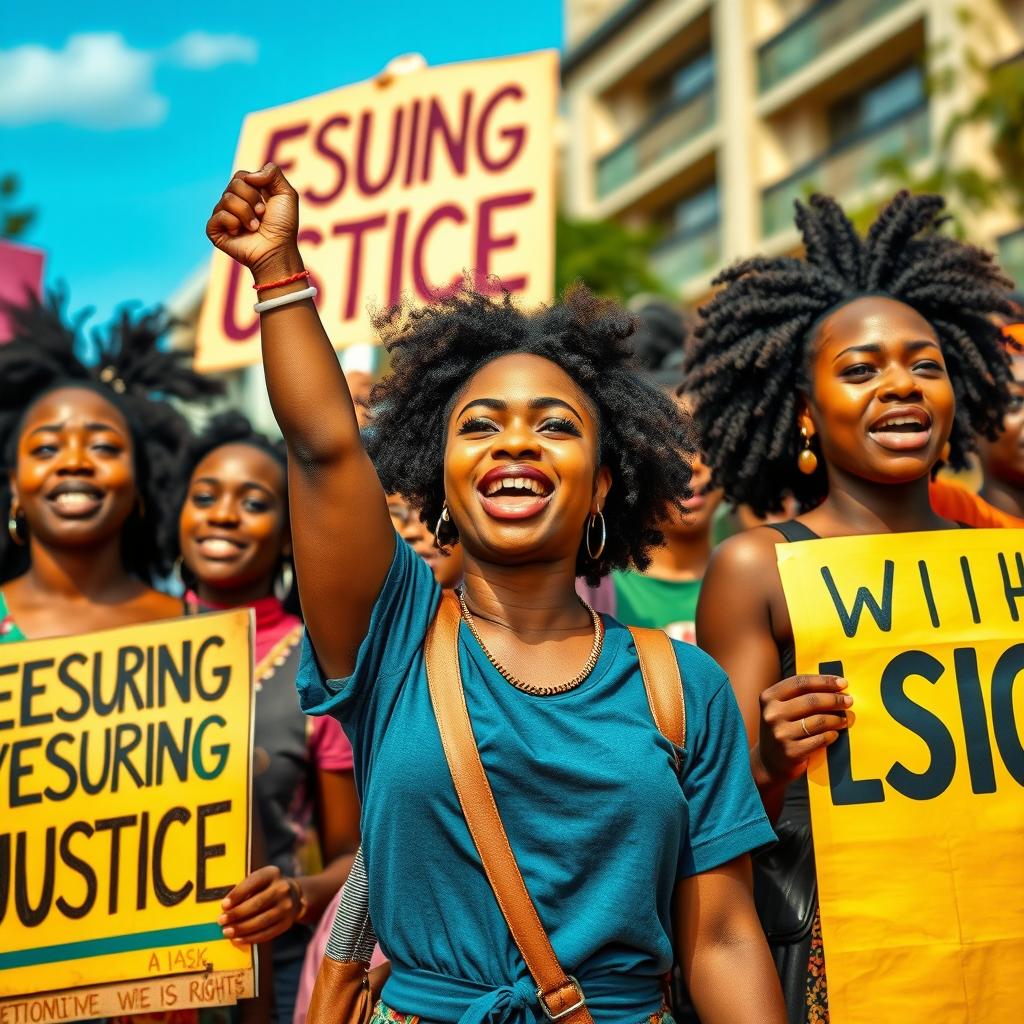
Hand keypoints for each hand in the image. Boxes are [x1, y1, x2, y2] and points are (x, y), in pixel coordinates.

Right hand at [206, 163, 301, 281]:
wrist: (277, 249)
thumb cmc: (283, 226)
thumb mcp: (287, 194)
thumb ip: (272, 172)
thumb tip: (249, 176)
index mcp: (247, 192)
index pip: (241, 176)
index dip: (255, 187)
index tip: (267, 204)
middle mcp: (233, 202)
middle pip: (234, 185)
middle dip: (252, 200)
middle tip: (262, 215)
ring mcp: (223, 216)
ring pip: (227, 199)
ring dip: (246, 214)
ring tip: (254, 227)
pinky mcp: (215, 230)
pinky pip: (218, 215)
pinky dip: (233, 223)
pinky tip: (239, 233)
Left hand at [218, 865, 301, 945]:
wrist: (293, 895)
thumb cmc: (266, 888)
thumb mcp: (259, 881)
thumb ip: (245, 890)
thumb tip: (225, 908)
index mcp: (272, 873)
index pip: (254, 881)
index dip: (238, 894)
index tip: (223, 905)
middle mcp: (282, 888)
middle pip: (257, 903)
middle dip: (237, 914)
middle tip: (221, 921)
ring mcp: (286, 907)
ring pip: (262, 920)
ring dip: (241, 928)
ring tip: (227, 932)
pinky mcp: (286, 923)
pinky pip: (267, 933)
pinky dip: (250, 938)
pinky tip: (238, 939)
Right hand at [756, 674, 853, 784]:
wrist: (769, 762)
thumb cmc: (782, 728)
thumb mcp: (781, 708)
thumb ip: (800, 695)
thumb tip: (836, 686)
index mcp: (769, 697)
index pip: (800, 683)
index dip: (824, 681)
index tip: (843, 683)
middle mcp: (772, 714)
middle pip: (811, 700)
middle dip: (835, 699)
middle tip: (849, 701)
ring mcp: (780, 734)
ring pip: (818, 720)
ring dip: (837, 718)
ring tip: (845, 719)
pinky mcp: (791, 751)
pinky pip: (820, 739)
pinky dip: (831, 735)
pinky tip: (835, 734)